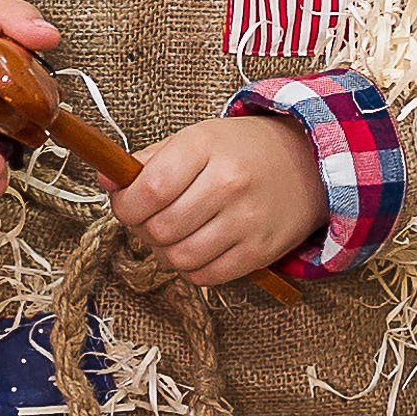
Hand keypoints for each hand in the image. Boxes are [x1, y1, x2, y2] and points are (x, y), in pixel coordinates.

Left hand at [107, 113, 324, 287]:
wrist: (309, 162)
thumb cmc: (241, 151)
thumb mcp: (196, 139)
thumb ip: (148, 161)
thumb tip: (107, 182)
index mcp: (205, 147)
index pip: (148, 189)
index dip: (125, 205)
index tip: (126, 203)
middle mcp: (228, 184)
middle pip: (159, 228)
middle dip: (144, 229)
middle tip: (152, 219)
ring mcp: (248, 220)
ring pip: (179, 258)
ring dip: (166, 252)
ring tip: (175, 234)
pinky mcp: (261, 251)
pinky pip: (206, 276)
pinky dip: (192, 267)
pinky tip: (199, 246)